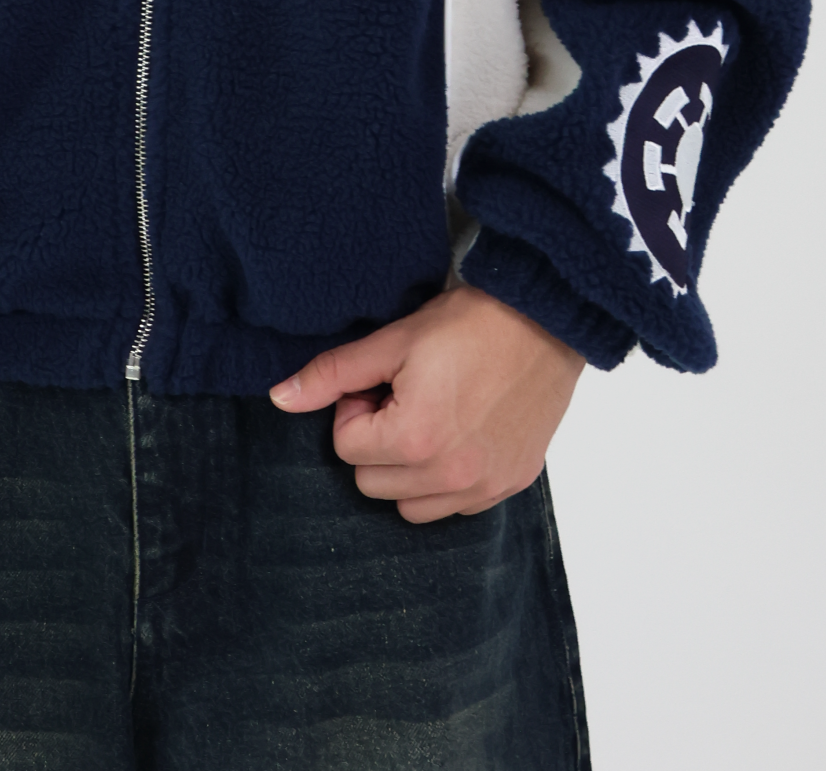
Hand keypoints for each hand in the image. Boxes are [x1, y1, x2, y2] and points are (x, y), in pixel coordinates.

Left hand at [268, 283, 584, 522]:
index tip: (383, 379)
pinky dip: (446, 479)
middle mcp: (450, 477)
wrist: (546, 318)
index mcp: (414, 441)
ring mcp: (484, 487)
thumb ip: (333, 374)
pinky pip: (456, 506)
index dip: (356, 406)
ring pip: (411, 505)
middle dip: (377, 441)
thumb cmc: (469, 324)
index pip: (346, 447)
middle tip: (405, 394)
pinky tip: (461, 431)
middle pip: (371, 482)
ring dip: (407, 468)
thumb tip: (280, 399)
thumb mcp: (392, 340)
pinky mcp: (511, 485)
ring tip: (431, 414)